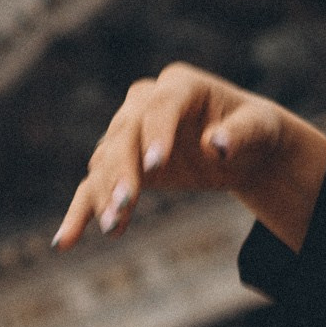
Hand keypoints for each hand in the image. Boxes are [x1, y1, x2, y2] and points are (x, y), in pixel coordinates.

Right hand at [53, 61, 325, 248]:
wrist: (241, 147)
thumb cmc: (254, 130)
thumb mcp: (260, 128)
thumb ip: (242, 133)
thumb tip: (218, 146)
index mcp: (180, 85)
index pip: (161, 107)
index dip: (155, 134)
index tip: (154, 167)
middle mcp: (145, 103)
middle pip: (124, 135)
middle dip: (123, 171)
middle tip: (126, 205)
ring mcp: (127, 132)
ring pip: (105, 162)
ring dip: (104, 196)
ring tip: (113, 228)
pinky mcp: (121, 163)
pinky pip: (92, 187)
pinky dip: (80, 213)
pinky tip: (64, 241)